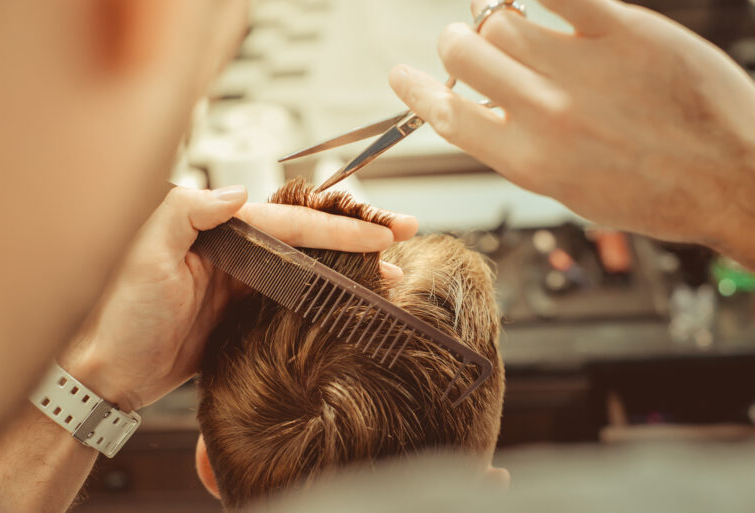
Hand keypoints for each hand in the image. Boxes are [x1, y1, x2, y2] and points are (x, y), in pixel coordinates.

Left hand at [63, 186, 417, 411]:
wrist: (110, 373)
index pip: (292, 223)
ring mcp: (245, 284)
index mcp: (218, 231)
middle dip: (358, 236)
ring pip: (311, 269)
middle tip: (401, 236)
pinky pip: (297, 300)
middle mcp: (237, 252)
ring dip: (351, 268)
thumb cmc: (116, 315)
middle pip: (310, 239)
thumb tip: (235, 191)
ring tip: (392, 274)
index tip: (379, 230)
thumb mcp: (141, 255)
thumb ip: (185, 214)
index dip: (339, 226)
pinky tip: (351, 301)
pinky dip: (328, 297)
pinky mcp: (247, 313)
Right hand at [389, 0, 754, 265]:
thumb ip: (518, 149)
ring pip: (503, 18)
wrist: (733, 178)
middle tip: (469, 43)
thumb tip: (482, 109)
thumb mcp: (568, 190)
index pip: (446, 115)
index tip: (400, 74)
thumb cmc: (654, 193)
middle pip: (465, 51)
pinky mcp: (622, 31)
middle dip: (457, 44)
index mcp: (527, 161)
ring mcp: (581, 69)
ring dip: (498, 18)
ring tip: (517, 25)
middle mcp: (544, 114)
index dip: (414, 90)